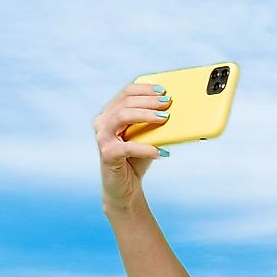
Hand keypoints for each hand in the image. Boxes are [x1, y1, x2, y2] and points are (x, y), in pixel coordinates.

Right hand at [93, 79, 170, 204]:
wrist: (125, 187)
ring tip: (164, 118)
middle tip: (168, 103)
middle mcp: (103, 122)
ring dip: (145, 115)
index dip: (144, 89)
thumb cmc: (136, 158)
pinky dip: (146, 148)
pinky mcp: (107, 154)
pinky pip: (127, 147)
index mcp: (111, 113)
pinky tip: (161, 152)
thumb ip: (154, 123)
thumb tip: (174, 110)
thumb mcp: (148, 136)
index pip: (126, 93)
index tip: (163, 90)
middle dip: (149, 101)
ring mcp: (102, 137)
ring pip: (122, 116)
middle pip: (125, 102)